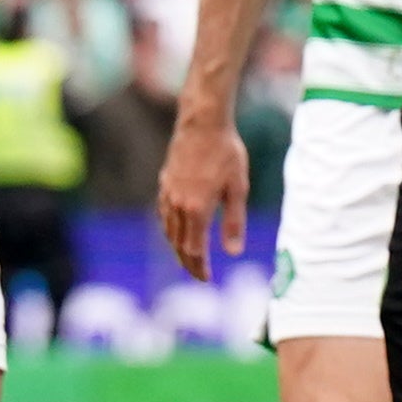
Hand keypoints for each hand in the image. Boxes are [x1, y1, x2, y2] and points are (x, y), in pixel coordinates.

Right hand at [158, 84, 247, 278]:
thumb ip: (234, 221)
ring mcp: (168, 194)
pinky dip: (170, 229)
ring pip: (169, 231)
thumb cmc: (226, 153)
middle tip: (198, 274)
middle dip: (188, 263)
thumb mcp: (237, 188)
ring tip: (188, 257)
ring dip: (178, 248)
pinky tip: (177, 229)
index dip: (200, 267)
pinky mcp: (164, 183)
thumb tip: (233, 252)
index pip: (194, 249)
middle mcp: (177, 205)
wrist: (202, 123)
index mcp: (196, 209)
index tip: (206, 278)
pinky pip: (164, 215)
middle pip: (179, 244)